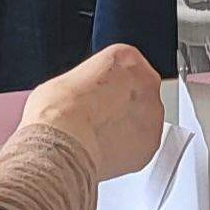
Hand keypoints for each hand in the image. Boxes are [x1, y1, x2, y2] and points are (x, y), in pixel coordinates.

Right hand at [19, 45, 164, 179]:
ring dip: (127, 128)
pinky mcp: (152, 142)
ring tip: (99, 138)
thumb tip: (79, 98)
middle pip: (138, 91)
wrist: (62, 146)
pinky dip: (129, 150)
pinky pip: (143, 144)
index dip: (108, 85)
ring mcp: (153, 113)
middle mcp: (145, 81)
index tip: (97, 96)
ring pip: (143, 119)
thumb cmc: (57, 113)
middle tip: (98, 119)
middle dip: (122, 105)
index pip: (123, 66)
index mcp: (124, 57)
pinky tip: (106, 151)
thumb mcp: (64, 82)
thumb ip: (85, 85)